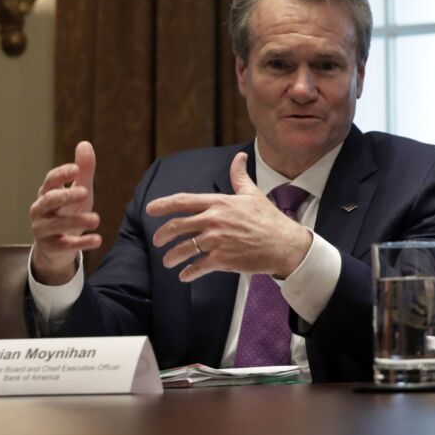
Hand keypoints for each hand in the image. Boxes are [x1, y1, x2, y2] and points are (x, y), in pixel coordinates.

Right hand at [29, 141, 101, 284]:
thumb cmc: (68, 211)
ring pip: (56, 224)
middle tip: (85, 192)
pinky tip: (98, 240)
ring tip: (97, 219)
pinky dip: (81, 243)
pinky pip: (64, 245)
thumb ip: (83, 170)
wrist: (56, 245)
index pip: (49, 181)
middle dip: (65, 196)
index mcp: (47, 193)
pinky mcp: (51, 247)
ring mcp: (43, 229)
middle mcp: (40, 210)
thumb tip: (85, 143)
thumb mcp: (79, 190)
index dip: (61, 174)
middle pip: (49, 201)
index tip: (75, 169)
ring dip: (76, 220)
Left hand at [146, 152, 312, 281]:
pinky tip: (184, 276)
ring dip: (171, 257)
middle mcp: (214, 221)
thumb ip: (239, 176)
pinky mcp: (222, 260)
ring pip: (183, 249)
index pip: (183, 201)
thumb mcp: (253, 194)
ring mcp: (217, 241)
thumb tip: (239, 157)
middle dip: (162, 235)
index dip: (163, 205)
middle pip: (176, 227)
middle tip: (158, 241)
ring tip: (168, 261)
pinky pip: (197, 267)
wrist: (285, 244)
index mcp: (219, 204)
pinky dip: (188, 273)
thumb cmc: (269, 219)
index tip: (150, 209)